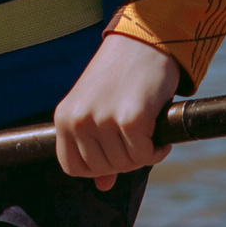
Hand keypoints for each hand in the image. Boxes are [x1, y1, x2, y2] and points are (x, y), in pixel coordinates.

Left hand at [54, 33, 181, 185]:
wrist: (145, 40)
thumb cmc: (121, 74)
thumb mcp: (98, 107)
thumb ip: (95, 146)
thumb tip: (102, 186)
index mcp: (64, 117)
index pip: (72, 167)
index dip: (96, 169)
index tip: (115, 156)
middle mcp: (79, 119)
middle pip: (102, 168)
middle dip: (125, 161)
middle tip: (139, 142)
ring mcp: (103, 119)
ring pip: (125, 164)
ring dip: (143, 155)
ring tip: (150, 135)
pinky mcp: (130, 118)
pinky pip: (145, 154)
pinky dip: (157, 151)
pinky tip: (161, 137)